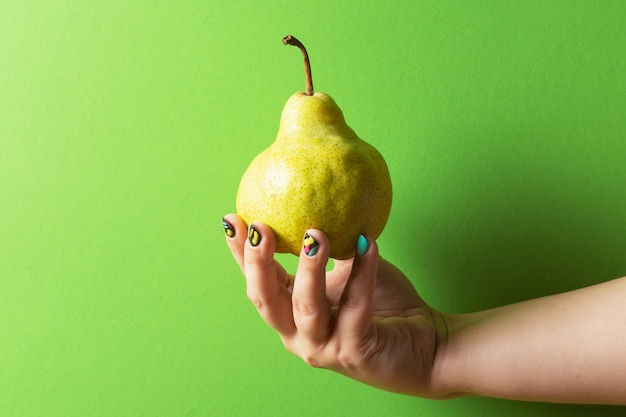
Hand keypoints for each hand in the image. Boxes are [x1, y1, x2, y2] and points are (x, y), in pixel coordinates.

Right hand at [222, 214, 447, 396]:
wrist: (425, 344)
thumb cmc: (383, 303)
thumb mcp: (347, 270)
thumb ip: (327, 249)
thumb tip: (313, 201)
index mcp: (292, 314)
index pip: (258, 282)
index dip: (241, 253)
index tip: (232, 219)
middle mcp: (299, 335)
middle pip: (266, 300)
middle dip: (258, 263)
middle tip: (261, 227)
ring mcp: (324, 347)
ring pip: (305, 306)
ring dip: (309, 268)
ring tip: (317, 233)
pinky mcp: (353, 352)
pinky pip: (356, 307)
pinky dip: (362, 272)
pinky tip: (369, 243)